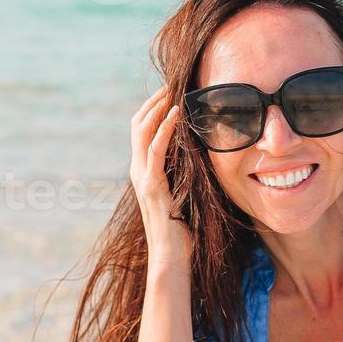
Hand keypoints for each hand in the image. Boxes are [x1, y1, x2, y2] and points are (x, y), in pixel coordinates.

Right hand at [129, 86, 193, 267]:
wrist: (171, 258)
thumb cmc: (182, 232)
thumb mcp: (185, 194)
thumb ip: (187, 176)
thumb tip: (204, 159)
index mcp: (145, 172)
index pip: (142, 129)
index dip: (154, 107)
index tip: (172, 90)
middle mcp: (139, 171)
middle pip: (138, 123)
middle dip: (155, 100)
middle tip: (174, 83)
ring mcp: (143, 178)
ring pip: (142, 130)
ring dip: (158, 107)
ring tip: (175, 90)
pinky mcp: (152, 186)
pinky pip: (155, 149)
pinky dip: (164, 128)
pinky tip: (176, 114)